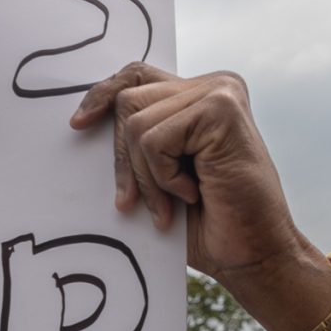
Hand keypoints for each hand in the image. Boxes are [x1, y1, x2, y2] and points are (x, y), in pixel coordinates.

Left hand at [69, 65, 322, 313]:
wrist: (252, 254)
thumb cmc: (208, 223)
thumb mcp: (160, 175)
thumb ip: (138, 141)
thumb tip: (84, 122)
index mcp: (199, 95)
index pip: (135, 76)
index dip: (102, 96)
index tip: (78, 125)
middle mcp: (213, 85)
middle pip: (128, 100)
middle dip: (124, 160)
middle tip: (136, 204)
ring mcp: (220, 92)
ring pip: (137, 123)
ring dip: (147, 176)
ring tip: (176, 202)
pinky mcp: (221, 108)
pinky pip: (155, 139)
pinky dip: (164, 177)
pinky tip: (194, 193)